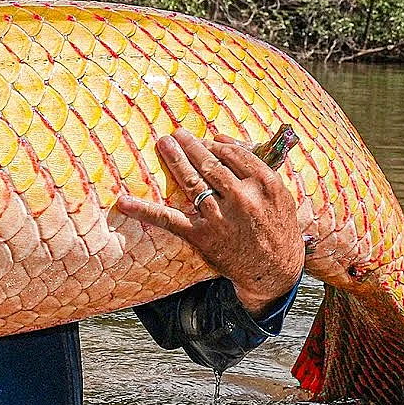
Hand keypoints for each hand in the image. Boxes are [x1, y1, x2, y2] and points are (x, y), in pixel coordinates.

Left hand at [115, 128, 303, 316]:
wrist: (277, 270)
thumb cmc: (278, 226)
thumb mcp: (280, 193)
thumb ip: (256, 164)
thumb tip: (221, 138)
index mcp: (264, 184)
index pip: (232, 154)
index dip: (214, 144)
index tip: (203, 139)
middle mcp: (242, 198)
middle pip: (209, 164)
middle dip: (190, 146)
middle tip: (176, 134)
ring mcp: (220, 216)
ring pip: (191, 181)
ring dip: (174, 160)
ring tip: (163, 143)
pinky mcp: (202, 235)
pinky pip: (169, 219)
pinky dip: (144, 210)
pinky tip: (123, 202)